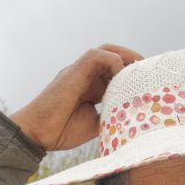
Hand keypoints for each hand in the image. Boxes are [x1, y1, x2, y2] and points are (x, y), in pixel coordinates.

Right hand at [10, 45, 141, 150]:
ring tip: (139, 71)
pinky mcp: (73, 72)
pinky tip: (120, 78)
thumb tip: (135, 117)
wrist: (36, 134)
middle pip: (113, 55)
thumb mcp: (96, 125)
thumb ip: (112, 116)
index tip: (148, 84)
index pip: (116, 71)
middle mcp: (85, 75)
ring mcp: (78, 71)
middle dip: (134, 61)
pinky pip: (96, 55)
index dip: (133, 74)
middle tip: (148, 74)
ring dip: (126, 57)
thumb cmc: (61, 131)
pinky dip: (113, 61)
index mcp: (91, 87)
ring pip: (106, 50)